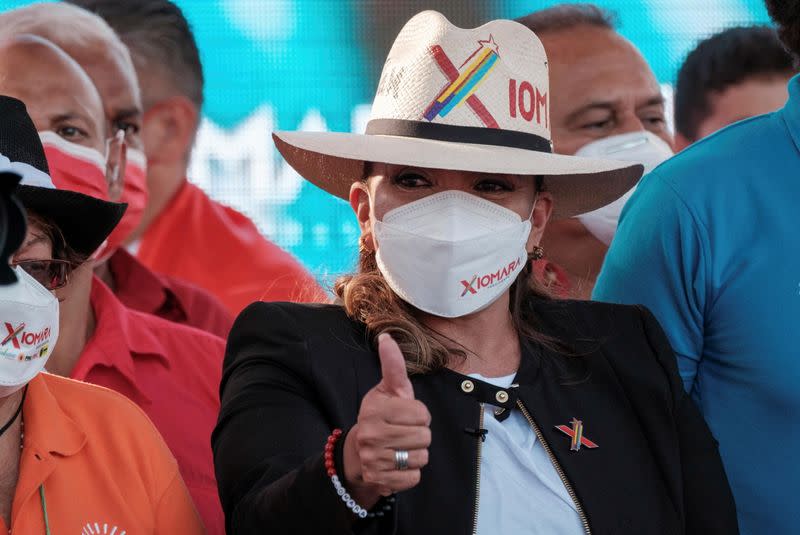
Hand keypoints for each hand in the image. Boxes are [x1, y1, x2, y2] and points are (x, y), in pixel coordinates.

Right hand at [343, 333, 431, 504]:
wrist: (360, 451)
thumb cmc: (383, 415)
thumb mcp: (389, 389)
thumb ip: (393, 365)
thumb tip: (386, 337)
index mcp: (375, 409)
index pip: (422, 414)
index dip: (421, 415)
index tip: (408, 415)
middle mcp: (371, 434)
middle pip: (425, 437)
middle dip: (420, 435)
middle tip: (404, 432)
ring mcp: (374, 458)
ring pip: (421, 457)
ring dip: (417, 454)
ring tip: (401, 447)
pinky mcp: (380, 479)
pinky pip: (414, 478)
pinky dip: (411, 472)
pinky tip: (398, 463)